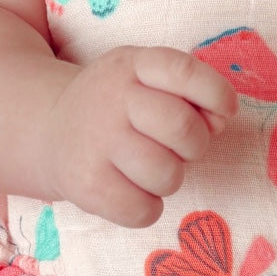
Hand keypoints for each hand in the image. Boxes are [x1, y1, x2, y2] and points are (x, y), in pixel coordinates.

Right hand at [39, 46, 236, 225]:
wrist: (51, 130)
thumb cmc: (120, 107)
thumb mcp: (148, 80)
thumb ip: (190, 94)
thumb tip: (220, 120)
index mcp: (133, 65)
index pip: (182, 71)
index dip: (215, 93)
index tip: (225, 110)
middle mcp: (111, 98)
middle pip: (183, 128)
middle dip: (195, 145)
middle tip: (180, 147)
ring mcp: (95, 142)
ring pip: (167, 175)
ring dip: (170, 178)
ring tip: (148, 167)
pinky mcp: (86, 185)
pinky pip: (144, 210)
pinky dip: (148, 208)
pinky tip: (131, 189)